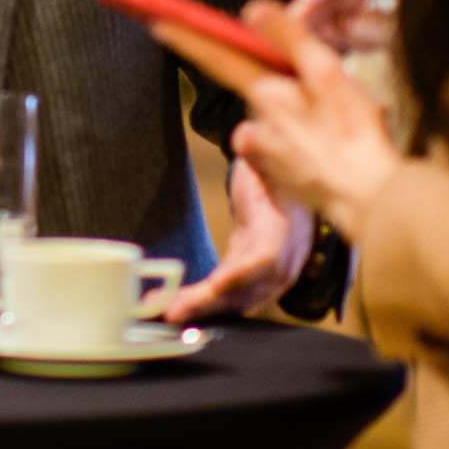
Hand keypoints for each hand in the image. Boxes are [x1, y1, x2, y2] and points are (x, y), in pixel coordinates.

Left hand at [152, 1, 401, 240]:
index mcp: (267, 93)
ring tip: (336, 124)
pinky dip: (298, 145)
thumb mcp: (329, 75)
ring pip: (273, 121)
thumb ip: (289, 39)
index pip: (218, 57)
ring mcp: (266, 154)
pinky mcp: (279, 177)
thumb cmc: (356, 136)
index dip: (187, 38)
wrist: (370, 201)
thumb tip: (250, 8)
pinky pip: (281, 150)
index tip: (155, 21)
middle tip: (326, 96)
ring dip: (295, 118)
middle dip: (279, 86)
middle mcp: (256, 124)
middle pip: (256, 89)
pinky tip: (325, 150)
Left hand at [163, 158, 313, 324]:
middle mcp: (283, 257)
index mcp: (286, 226)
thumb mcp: (266, 152)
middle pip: (247, 288)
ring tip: (161, 311)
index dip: (244, 273)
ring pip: (237, 298)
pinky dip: (203, 304)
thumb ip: (257, 148)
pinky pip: (229, 296)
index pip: (268, 257)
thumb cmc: (272, 166)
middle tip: (171, 310)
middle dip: (210, 303)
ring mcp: (269, 271)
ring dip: (201, 310)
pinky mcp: (251, 276)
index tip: (217, 284)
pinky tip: (174, 306)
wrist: (285, 182)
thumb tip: (247, 136)